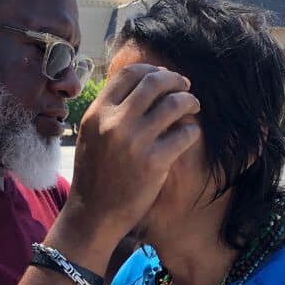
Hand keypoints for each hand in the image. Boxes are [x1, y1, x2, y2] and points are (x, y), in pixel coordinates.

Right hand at [64, 64, 200, 245]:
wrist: (93, 215)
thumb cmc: (94, 176)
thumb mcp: (91, 136)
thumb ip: (110, 111)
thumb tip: (140, 86)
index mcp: (97, 113)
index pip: (128, 74)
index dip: (151, 69)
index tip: (163, 76)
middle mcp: (115, 123)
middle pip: (154, 82)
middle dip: (176, 80)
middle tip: (185, 87)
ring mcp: (135, 142)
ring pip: (174, 104)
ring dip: (189, 101)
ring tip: (193, 107)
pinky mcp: (155, 162)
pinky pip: (185, 134)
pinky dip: (192, 131)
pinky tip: (190, 135)